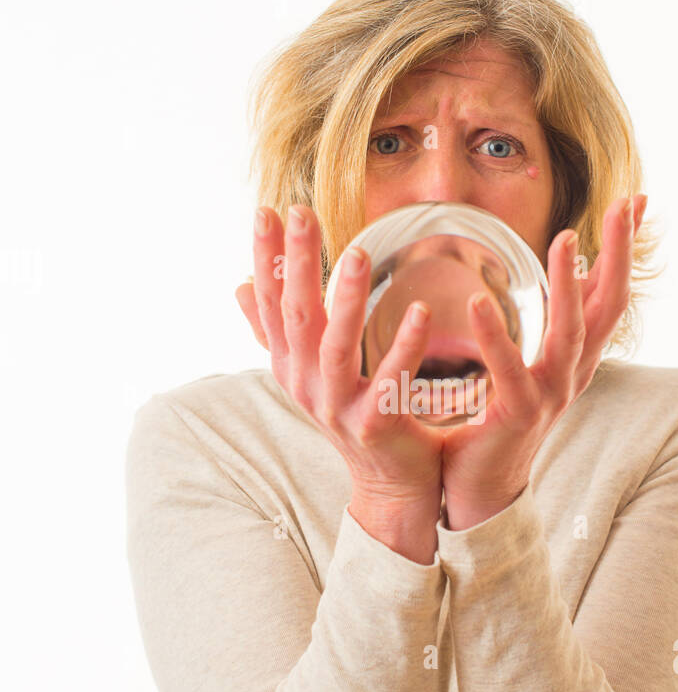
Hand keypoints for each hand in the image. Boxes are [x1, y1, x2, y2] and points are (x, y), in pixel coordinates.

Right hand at [235, 205, 444, 561]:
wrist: (388, 481)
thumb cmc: (354, 415)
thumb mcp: (308, 370)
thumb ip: (275, 330)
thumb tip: (240, 286)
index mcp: (290, 365)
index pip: (271, 303)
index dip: (267, 258)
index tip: (268, 210)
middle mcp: (305, 384)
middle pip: (297, 316)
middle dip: (297, 263)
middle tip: (304, 212)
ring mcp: (335, 408)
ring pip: (335, 348)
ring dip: (345, 300)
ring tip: (358, 254)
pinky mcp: (374, 427)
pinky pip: (389, 383)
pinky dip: (405, 347)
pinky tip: (422, 313)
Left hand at [439, 195, 647, 530]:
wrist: (480, 491)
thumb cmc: (499, 424)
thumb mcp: (531, 368)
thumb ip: (547, 329)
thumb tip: (569, 279)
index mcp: (576, 362)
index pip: (610, 296)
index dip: (623, 250)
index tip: (636, 202)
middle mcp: (573, 376)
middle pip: (608, 307)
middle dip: (619, 254)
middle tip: (626, 205)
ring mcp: (550, 397)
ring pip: (570, 335)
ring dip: (571, 285)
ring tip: (564, 238)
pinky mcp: (517, 416)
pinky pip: (509, 372)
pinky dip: (494, 336)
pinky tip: (477, 300)